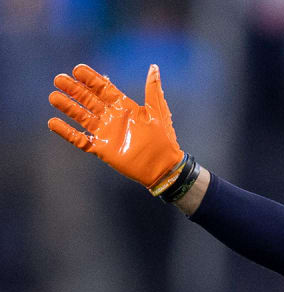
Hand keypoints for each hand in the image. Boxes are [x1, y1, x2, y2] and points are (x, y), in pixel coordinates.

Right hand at [48, 64, 184, 189]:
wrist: (164, 166)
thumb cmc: (164, 139)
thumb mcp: (158, 111)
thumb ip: (152, 89)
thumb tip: (154, 67)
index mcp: (124, 107)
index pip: (103, 89)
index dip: (91, 79)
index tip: (77, 69)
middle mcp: (111, 117)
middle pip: (88, 100)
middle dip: (74, 90)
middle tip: (59, 79)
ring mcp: (105, 133)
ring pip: (82, 117)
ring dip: (68, 107)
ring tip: (54, 97)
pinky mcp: (101, 149)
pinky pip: (80, 139)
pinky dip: (67, 132)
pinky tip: (53, 123)